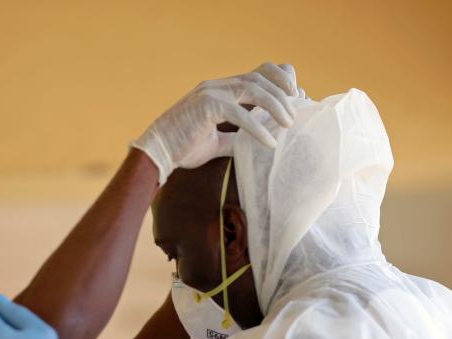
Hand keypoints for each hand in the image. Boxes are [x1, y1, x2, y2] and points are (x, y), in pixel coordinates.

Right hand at [132, 62, 300, 183]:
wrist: (157, 153)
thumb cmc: (183, 147)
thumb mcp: (217, 142)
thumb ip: (236, 139)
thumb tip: (257, 145)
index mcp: (222, 89)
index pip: (258, 72)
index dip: (280, 80)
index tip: (294, 99)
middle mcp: (218, 86)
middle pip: (260, 77)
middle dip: (283, 93)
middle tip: (295, 115)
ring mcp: (211, 93)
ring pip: (254, 89)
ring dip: (275, 105)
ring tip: (288, 124)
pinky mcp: (207, 107)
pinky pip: (240, 114)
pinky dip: (258, 128)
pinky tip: (270, 143)